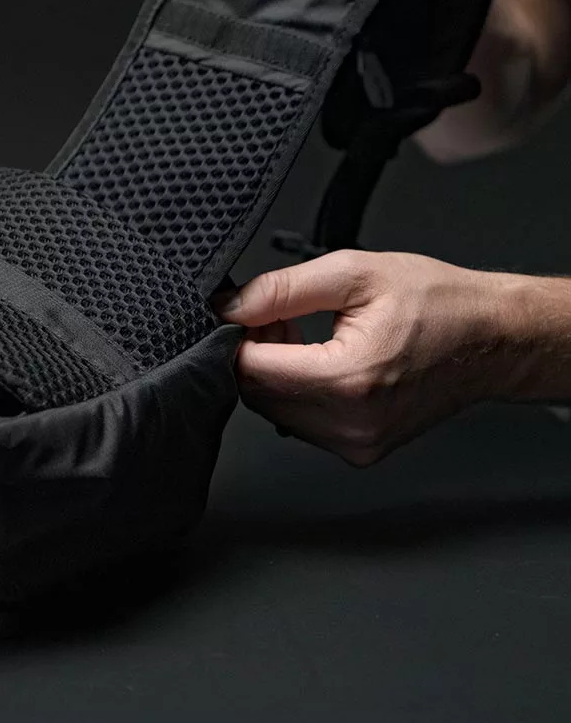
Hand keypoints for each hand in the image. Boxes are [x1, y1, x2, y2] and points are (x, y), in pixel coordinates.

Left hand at [215, 250, 570, 465]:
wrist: (493, 339)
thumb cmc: (437, 302)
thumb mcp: (353, 273)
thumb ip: (280, 290)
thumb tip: (228, 306)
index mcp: (347, 380)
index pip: (251, 371)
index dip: (238, 336)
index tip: (251, 311)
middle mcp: (350, 424)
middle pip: (258, 394)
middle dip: (257, 352)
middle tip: (281, 316)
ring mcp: (356, 444)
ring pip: (276, 410)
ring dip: (276, 372)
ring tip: (306, 334)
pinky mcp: (361, 450)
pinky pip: (302, 421)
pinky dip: (298, 390)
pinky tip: (320, 360)